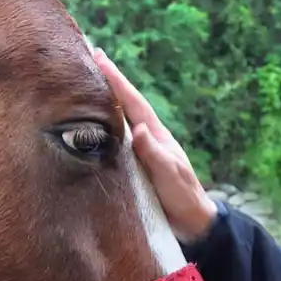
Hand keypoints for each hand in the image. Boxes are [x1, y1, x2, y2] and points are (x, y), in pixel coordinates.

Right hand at [93, 49, 217, 242]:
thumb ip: (155, 154)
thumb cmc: (183, 198)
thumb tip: (140, 129)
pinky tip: (92, 123)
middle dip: (109, 81)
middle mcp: (147, 138)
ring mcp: (141, 152)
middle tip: (92, 57)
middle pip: (125, 104)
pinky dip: (103, 126)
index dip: (117, 81)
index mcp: (156, 136)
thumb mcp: (170, 176)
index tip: (99, 58)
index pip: (133, 103)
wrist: (192, 223)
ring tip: (87, 83)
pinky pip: (115, 140)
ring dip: (105, 101)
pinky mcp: (135, 166)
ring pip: (120, 120)